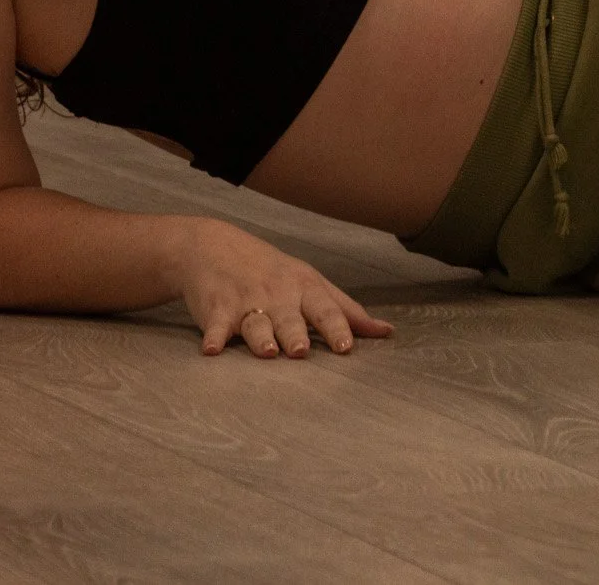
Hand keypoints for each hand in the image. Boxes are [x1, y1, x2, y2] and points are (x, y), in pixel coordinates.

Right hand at [175, 221, 393, 357]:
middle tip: (301, 352)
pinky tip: (212, 349)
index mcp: (304, 288)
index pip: (325, 309)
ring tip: (267, 352)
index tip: (346, 347)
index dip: (336, 327)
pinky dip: (213, 336)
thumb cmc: (272, 271)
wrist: (213, 246)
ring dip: (260, 338)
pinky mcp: (215, 308)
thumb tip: (387, 332)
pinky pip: (215, 325)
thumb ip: (347, 310)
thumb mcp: (311, 283)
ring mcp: (245, 301)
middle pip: (289, 318)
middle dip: (295, 334)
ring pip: (255, 323)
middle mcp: (277, 295)